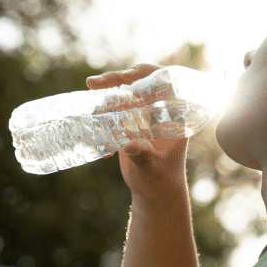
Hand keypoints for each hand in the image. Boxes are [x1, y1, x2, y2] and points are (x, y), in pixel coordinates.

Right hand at [87, 64, 189, 203]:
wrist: (155, 193)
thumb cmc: (160, 183)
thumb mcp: (151, 170)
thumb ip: (143, 158)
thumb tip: (131, 146)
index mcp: (174, 116)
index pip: (165, 82)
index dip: (146, 72)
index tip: (125, 76)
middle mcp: (160, 112)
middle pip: (140, 83)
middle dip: (116, 79)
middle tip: (92, 83)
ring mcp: (144, 117)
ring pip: (124, 95)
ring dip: (105, 100)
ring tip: (92, 113)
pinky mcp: (130, 125)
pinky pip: (113, 112)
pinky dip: (101, 120)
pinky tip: (103, 149)